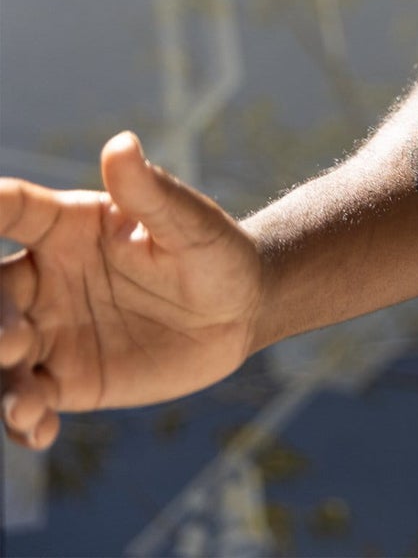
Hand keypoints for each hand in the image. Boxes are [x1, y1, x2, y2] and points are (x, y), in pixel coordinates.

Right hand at [1, 132, 261, 451]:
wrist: (237, 312)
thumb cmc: (213, 250)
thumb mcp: (189, 223)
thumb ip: (151, 192)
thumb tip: (121, 144)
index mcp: (69, 226)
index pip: (16, 210)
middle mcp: (47, 277)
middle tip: (13, 338)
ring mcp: (51, 331)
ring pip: (1, 356)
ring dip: (1, 380)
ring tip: (26, 402)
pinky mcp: (66, 380)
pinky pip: (28, 403)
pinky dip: (24, 421)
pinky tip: (42, 430)